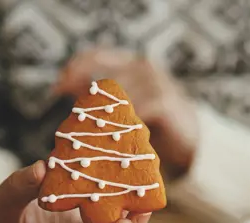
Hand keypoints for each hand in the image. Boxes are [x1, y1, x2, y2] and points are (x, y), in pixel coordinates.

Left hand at [54, 49, 198, 178]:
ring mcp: (156, 82)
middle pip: (103, 78)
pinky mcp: (165, 101)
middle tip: (68, 121)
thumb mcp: (128, 106)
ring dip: (101, 117)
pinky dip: (122, 125)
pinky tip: (114, 139)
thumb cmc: (156, 124)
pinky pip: (136, 111)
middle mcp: (143, 67)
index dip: (73, 70)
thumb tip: (66, 96)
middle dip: (83, 100)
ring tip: (88, 136)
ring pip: (117, 96)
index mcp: (131, 64)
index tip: (57, 90)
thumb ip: (104, 98)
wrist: (191, 140)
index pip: (94, 56)